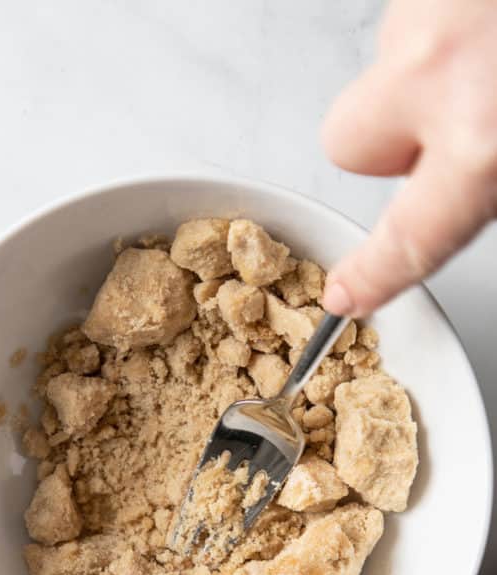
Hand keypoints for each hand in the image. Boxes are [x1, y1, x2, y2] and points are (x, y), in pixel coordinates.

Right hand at [321, 0, 496, 316]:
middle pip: (351, 141)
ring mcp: (431, 6)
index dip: (375, 272)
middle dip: (388, 144)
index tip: (347, 291)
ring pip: (392, 64)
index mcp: (484, 138)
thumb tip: (483, 189)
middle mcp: (441, 69)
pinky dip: (457, 21)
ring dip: (436, 68)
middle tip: (453, 126)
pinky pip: (422, 13)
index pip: (410, 235)